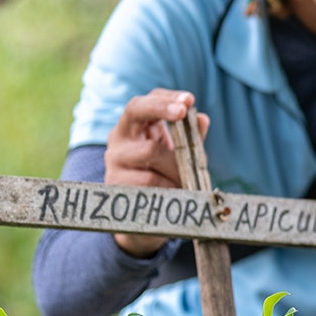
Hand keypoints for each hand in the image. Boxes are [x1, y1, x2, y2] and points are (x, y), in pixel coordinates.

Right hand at [103, 88, 210, 255]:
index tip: (188, 100)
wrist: (141, 217)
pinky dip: (170, 186)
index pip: (144, 101)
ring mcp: (113, 160)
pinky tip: (177, 192)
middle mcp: (119, 139)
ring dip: (176, 164)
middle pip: (136, 111)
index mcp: (134, 127)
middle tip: (184, 112)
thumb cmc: (163, 178)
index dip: (164, 98)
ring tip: (187, 179)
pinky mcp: (114, 184)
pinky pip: (149, 181)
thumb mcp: (177, 156)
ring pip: (150, 151)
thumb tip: (202, 119)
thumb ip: (190, 138)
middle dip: (163, 110)